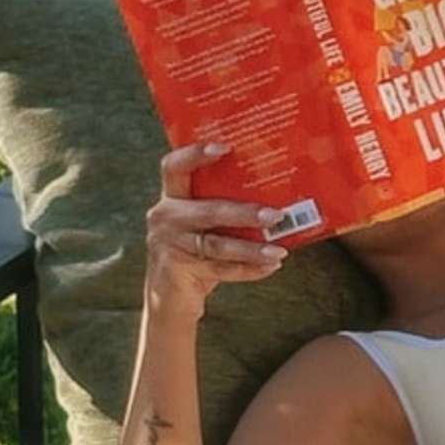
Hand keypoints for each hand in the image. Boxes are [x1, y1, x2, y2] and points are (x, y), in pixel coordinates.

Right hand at [146, 142, 288, 308]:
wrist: (171, 298)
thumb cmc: (195, 252)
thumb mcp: (203, 226)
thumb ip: (223, 208)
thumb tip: (277, 197)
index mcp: (171, 198)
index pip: (174, 167)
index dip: (195, 155)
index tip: (224, 147)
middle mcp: (165, 217)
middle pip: (209, 210)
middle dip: (246, 213)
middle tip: (276, 215)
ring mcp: (168, 244)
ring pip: (218, 245)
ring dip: (253, 248)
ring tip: (279, 250)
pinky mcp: (177, 269)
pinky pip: (221, 269)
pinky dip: (249, 269)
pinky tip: (271, 266)